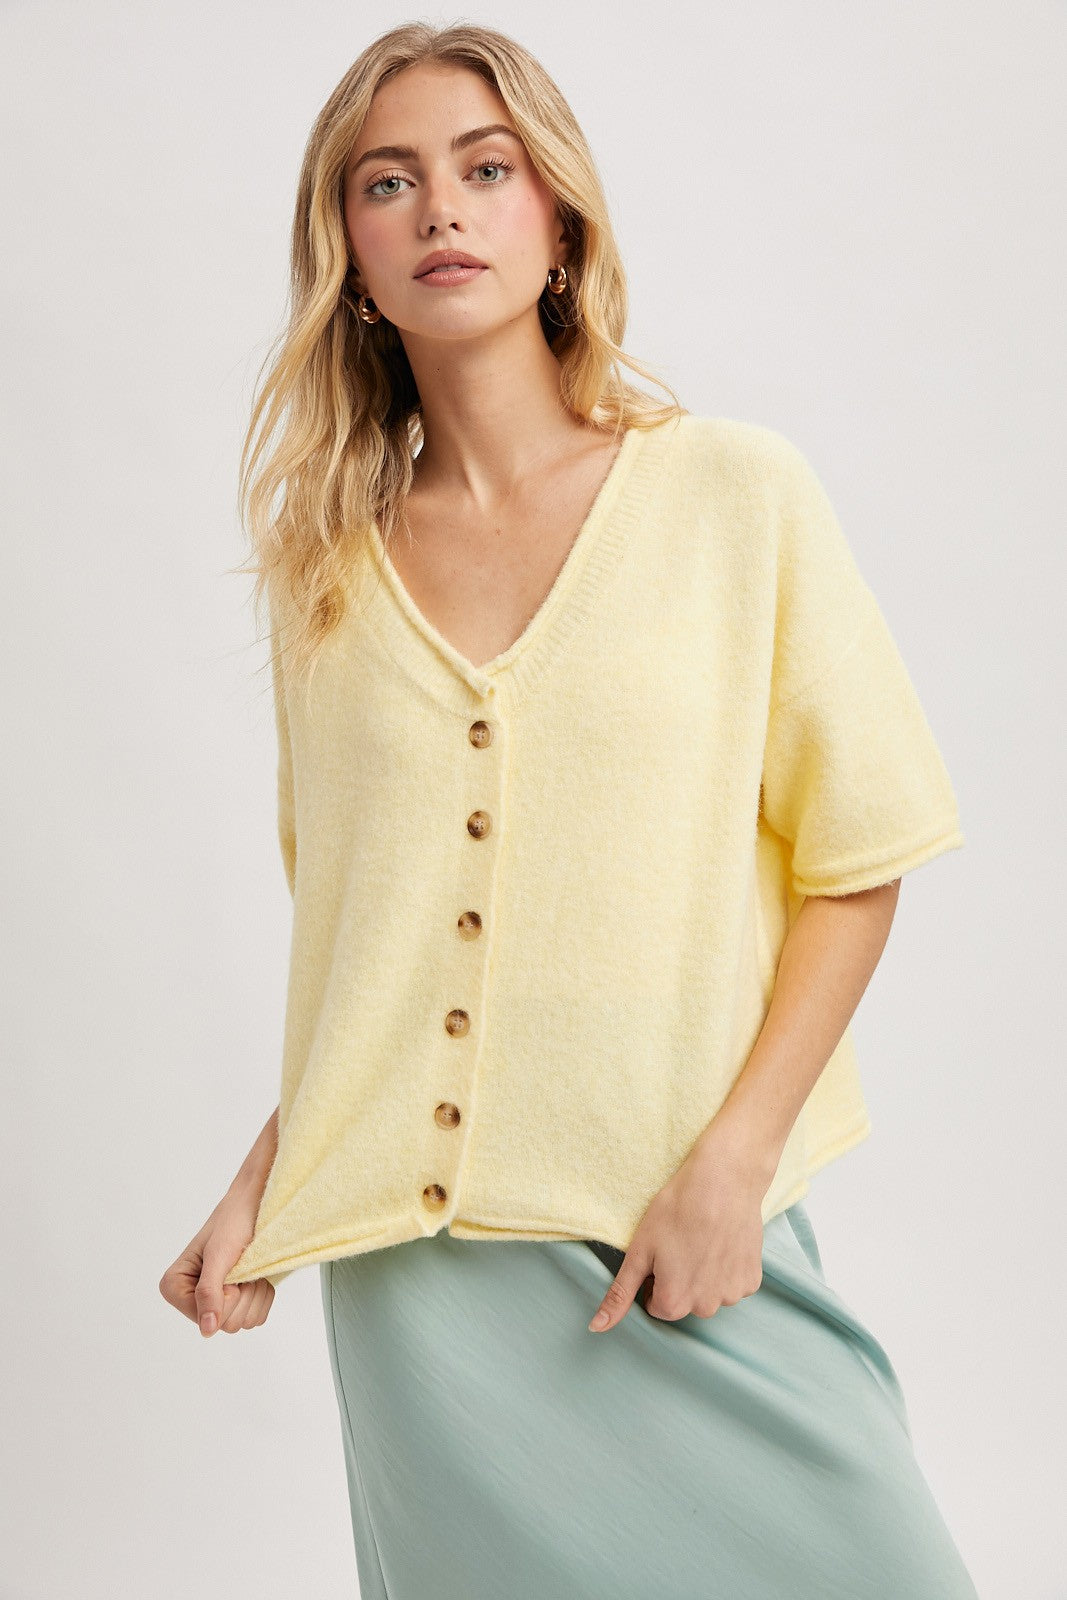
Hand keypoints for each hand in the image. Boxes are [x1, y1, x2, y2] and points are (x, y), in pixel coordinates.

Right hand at [158, 1179, 274, 1337]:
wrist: (257, 1206)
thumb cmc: (233, 1222)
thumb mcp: (219, 1255)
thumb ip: (208, 1292)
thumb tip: (206, 1331)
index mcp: (175, 1287)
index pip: (205, 1320)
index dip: (225, 1298)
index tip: (227, 1271)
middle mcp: (191, 1300)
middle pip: (227, 1325)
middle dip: (243, 1294)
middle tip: (241, 1267)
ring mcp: (216, 1304)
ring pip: (244, 1323)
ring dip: (255, 1293)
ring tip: (248, 1268)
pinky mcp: (238, 1303)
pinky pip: (257, 1317)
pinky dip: (264, 1294)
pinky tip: (256, 1274)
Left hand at [587, 1121, 775, 1332]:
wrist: (724, 1180)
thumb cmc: (678, 1209)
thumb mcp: (639, 1250)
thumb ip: (620, 1294)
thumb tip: (597, 1328)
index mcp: (674, 1303)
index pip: (656, 1304)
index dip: (655, 1277)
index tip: (662, 1252)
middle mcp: (706, 1308)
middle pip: (684, 1302)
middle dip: (679, 1279)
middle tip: (681, 1243)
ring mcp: (732, 1295)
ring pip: (709, 1293)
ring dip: (704, 1275)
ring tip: (702, 1240)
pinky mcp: (752, 1280)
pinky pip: (732, 1283)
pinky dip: (726, 1268)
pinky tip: (722, 1242)